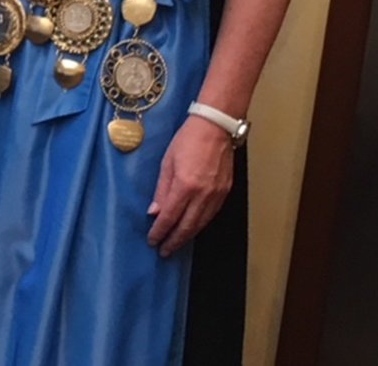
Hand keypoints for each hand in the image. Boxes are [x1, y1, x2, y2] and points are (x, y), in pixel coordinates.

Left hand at [146, 118, 234, 256]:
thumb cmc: (187, 139)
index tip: (153, 240)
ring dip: (187, 236)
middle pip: (187, 226)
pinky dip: (200, 225)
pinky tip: (192, 228)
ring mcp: (216, 195)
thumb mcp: (168, 161)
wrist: (215, 127)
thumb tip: (154, 212)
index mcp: (185, 186)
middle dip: (174, 241)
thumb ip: (162, 189)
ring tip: (176, 243)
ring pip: (200, 224)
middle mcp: (202, 195)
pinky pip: (211, 215)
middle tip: (164, 251)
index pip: (170, 217)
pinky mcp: (225, 193)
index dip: (160, 231)